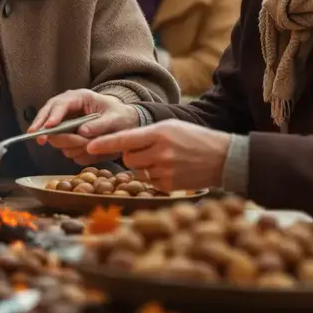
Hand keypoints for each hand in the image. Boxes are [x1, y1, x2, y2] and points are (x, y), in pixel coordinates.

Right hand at [26, 89, 140, 165]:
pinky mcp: (69, 138)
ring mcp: (66, 125)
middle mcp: (68, 109)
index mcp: (78, 98)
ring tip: (88, 144)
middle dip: (46, 131)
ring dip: (68, 144)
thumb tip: (82, 132)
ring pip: (55, 137)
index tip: (48, 127)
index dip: (53, 116)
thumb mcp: (115, 118)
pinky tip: (88, 149)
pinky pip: (66, 148)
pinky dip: (76, 151)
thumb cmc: (119, 116)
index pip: (60, 104)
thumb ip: (100, 125)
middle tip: (41, 141)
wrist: (124, 124)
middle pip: (47, 118)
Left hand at [85, 119, 230, 191]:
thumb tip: (124, 145)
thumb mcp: (171, 127)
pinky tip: (171, 170)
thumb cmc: (195, 138)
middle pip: (128, 158)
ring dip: (144, 167)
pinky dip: (155, 177)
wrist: (223, 157)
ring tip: (164, 159)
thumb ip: (147, 134)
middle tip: (149, 151)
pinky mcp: (170, 185)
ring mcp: (165, 170)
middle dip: (132, 156)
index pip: (125, 139)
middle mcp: (160, 152)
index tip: (89, 146)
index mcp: (159, 133)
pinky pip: (150, 182)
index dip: (105, 143)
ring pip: (138, 172)